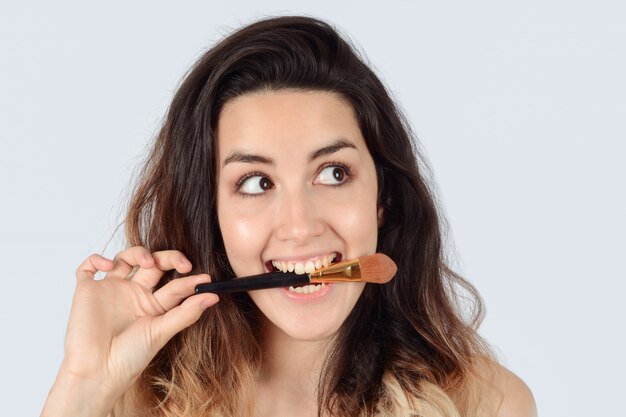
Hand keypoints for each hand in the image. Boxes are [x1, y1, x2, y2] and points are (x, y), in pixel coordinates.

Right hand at [58, 247, 217, 402]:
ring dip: (138, 252)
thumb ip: (186, 313)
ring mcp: (112, 290)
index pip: (175, 285)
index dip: (190, 280)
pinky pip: (88, 267)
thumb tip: (214, 296)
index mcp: (154, 304)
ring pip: (126, 258)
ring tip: (148, 261)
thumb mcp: (162, 332)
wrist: (98, 372)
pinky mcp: (88, 291)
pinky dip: (97, 259)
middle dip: (169, 258)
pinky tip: (109, 266)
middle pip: (154, 264)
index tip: (205, 280)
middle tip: (183, 264)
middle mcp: (134, 293)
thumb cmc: (130, 358)